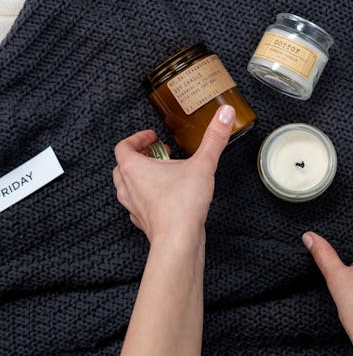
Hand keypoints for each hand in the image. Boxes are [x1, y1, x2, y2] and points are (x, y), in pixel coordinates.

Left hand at [113, 104, 235, 242]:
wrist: (178, 242)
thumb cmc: (182, 204)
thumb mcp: (202, 164)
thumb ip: (214, 138)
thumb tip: (225, 113)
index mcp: (134, 168)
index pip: (123, 146)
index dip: (137, 138)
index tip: (153, 137)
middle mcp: (128, 187)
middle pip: (123, 166)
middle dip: (140, 156)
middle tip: (159, 154)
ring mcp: (134, 207)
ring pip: (128, 186)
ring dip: (142, 177)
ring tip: (164, 174)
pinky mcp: (144, 222)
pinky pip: (139, 205)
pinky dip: (148, 197)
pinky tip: (167, 197)